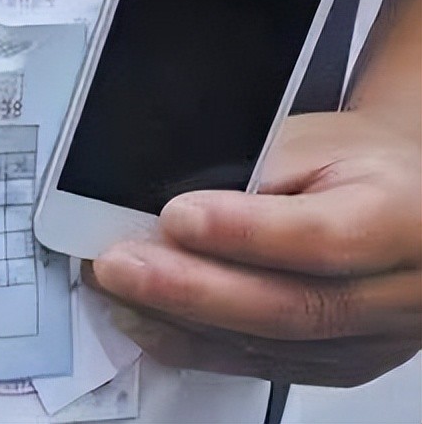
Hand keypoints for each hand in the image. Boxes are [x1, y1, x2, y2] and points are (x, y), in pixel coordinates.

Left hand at [87, 111, 421, 386]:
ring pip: (267, 346)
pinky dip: (191, 344)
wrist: (405, 204)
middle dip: (188, 290)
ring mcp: (370, 339)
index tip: (176, 216)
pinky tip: (145, 320)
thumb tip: (170, 208)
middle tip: (118, 265)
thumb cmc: (359, 166)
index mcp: (398, 218)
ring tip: (116, 289)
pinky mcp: (339, 364)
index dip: (243, 232)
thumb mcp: (314, 143)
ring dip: (178, 320)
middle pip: (289, 307)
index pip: (322, 238)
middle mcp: (396, 292)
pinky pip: (257, 366)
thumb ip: (254, 172)